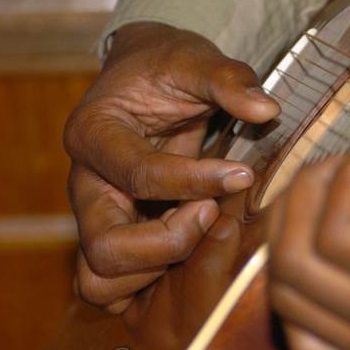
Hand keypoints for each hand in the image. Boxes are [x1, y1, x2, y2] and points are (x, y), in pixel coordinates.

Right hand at [65, 22, 279, 312]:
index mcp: (92, 134)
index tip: (242, 173)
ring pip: (101, 281)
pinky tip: (191, 249)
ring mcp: (92, 219)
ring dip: (156, 271)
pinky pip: (112, 291)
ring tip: (199, 231)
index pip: (138, 176)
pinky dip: (148, 285)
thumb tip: (266, 108)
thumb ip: (228, 79)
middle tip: (212, 213)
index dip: (195, 181)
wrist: (146, 78)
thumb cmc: (165, 67)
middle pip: (105, 248)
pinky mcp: (109, 239)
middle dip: (169, 243)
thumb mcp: (194, 58)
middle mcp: (82, 185)